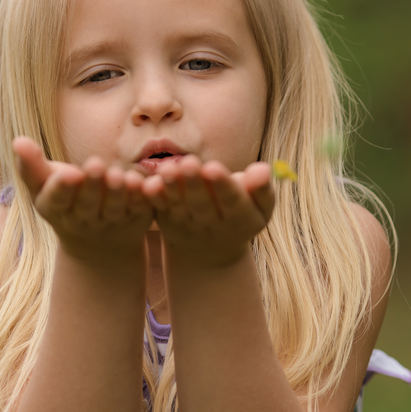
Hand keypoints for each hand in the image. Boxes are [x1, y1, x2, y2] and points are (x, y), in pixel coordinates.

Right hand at [13, 137, 152, 262]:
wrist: (97, 243)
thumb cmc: (64, 202)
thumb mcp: (43, 188)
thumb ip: (31, 166)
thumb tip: (17, 140)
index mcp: (56, 209)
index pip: (57, 199)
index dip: (63, 187)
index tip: (69, 173)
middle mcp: (83, 219)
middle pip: (87, 203)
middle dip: (92, 185)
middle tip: (96, 164)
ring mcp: (110, 222)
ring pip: (114, 208)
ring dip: (117, 192)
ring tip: (118, 174)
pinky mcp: (135, 220)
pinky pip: (139, 208)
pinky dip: (141, 198)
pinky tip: (143, 182)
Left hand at [141, 155, 274, 266]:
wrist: (213, 249)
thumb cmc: (241, 215)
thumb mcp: (260, 208)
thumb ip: (262, 189)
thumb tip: (262, 169)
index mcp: (240, 218)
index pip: (231, 200)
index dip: (222, 185)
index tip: (213, 167)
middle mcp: (212, 224)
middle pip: (202, 203)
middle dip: (195, 183)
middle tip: (188, 162)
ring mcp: (189, 224)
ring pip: (180, 206)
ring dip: (172, 188)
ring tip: (167, 168)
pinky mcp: (169, 220)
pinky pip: (161, 209)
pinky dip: (155, 198)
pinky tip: (147, 184)